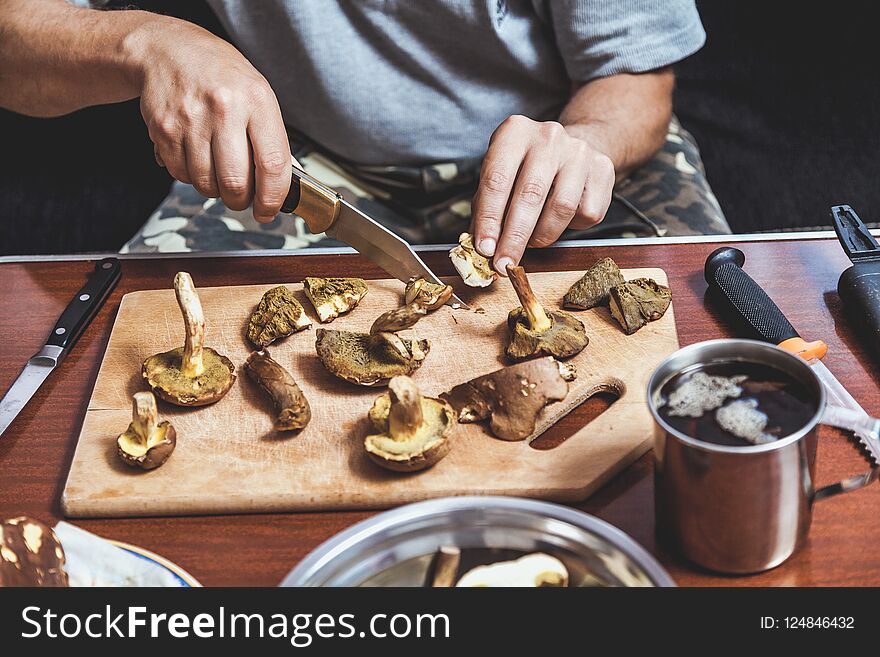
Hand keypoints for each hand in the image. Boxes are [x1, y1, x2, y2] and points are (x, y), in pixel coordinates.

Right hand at [132, 18, 291, 221]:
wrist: (169, 49)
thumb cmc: (220, 74)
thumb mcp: (258, 94)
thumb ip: (272, 137)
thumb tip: (284, 183)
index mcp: (256, 100)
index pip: (272, 165)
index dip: (272, 198)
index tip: (269, 210)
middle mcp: (224, 109)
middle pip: (236, 182)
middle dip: (241, 201)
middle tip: (242, 197)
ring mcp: (191, 120)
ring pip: (206, 184)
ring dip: (215, 189)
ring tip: (218, 170)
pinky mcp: (165, 130)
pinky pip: (182, 174)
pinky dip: (192, 176)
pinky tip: (197, 157)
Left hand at [471, 115, 614, 273]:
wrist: (575, 147)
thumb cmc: (527, 168)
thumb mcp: (500, 176)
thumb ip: (486, 208)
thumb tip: (481, 248)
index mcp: (515, 131)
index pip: (496, 180)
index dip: (489, 220)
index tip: (484, 249)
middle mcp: (548, 136)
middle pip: (530, 195)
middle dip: (514, 237)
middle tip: (505, 264)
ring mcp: (579, 151)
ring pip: (561, 207)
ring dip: (542, 236)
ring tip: (531, 242)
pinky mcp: (603, 170)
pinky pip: (587, 213)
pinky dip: (570, 228)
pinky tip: (559, 220)